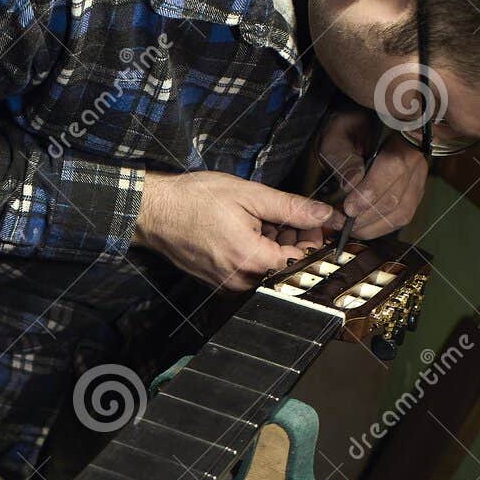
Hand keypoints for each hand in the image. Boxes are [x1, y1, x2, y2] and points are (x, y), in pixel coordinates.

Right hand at [133, 171, 332, 290]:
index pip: (302, 261)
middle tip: (285, 214)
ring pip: (268, 270)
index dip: (313, 240)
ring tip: (261, 220)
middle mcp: (240, 280)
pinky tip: (246, 231)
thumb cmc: (195, 200)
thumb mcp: (250, 195)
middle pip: (286, 268)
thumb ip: (292, 208)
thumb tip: (325, 215)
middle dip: (294, 242)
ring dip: (274, 246)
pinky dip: (256, 253)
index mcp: (252, 259)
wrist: (154, 212)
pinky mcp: (218, 282)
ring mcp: (227, 284)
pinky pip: (249, 272)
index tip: (311, 220)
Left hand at [317, 110, 427, 237]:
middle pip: (396, 197)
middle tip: (338, 221)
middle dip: (364, 216)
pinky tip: (359, 226)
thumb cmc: (347, 131)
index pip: (393, 168)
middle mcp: (416, 159)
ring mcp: (418, 179)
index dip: (370, 192)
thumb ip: (343, 159)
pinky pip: (400, 218)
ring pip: (400, 214)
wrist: (360, 129)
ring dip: (370, 226)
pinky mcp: (413, 194)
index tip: (348, 208)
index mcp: (401, 137)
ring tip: (345, 226)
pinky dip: (378, 228)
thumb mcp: (337, 138)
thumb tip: (351, 185)